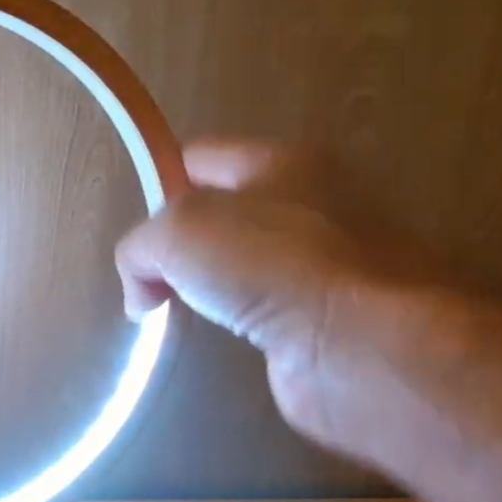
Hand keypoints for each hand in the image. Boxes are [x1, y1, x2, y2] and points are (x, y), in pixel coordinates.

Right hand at [115, 138, 440, 450]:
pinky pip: (268, 313)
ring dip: (213, 290)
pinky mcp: (332, 320)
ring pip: (246, 267)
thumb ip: (141, 248)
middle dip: (183, 246)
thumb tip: (140, 293)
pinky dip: (242, 327)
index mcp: (284, 160)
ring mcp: (328, 264)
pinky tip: (225, 344)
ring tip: (181, 317)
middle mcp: (314, 202)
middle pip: (224, 212)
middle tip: (153, 283)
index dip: (159, 185)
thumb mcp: (179, 233)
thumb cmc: (274, 265)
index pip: (200, 156)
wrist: (366, 344)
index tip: (136, 236)